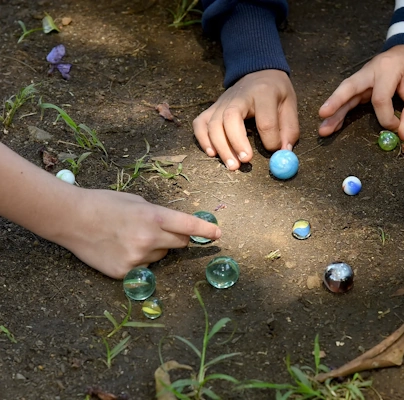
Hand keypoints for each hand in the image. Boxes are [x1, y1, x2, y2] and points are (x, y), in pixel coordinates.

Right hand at [56, 189, 221, 278]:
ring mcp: (137, 258)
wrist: (72, 219)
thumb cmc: (105, 203)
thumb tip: (176, 227)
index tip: (218, 235)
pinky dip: (139, 260)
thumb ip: (159, 215)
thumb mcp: (137, 202)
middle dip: (177, 239)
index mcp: (154, 217)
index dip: (206, 231)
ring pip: (161, 257)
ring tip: (130, 238)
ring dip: (155, 250)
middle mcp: (149, 239)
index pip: (189, 227)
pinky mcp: (125, 272)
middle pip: (180, 245)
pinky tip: (121, 249)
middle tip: (159, 232)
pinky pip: (144, 268)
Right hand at [193, 69, 298, 169]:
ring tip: (232, 165)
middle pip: (231, 118)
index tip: (275, 151)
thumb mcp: (290, 104)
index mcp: (263, 93)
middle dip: (236, 143)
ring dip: (220, 146)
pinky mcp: (212, 108)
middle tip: (245, 162)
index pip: (265, 120)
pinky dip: (203, 139)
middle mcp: (239, 96)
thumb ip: (289, 129)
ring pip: (213, 123)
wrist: (258, 71)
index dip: (270, 139)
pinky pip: (200, 123)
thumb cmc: (276, 92)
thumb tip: (284, 153)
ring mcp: (222, 101)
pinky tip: (212, 153)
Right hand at [319, 45, 403, 140]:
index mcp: (387, 68)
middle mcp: (370, 70)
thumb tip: (403, 136)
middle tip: (323, 115)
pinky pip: (348, 98)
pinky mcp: (361, 84)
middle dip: (336, 102)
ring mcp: (363, 76)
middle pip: (350, 87)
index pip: (380, 98)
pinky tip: (332, 124)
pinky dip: (340, 110)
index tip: (398, 127)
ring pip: (345, 93)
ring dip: (333, 111)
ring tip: (323, 129)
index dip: (388, 118)